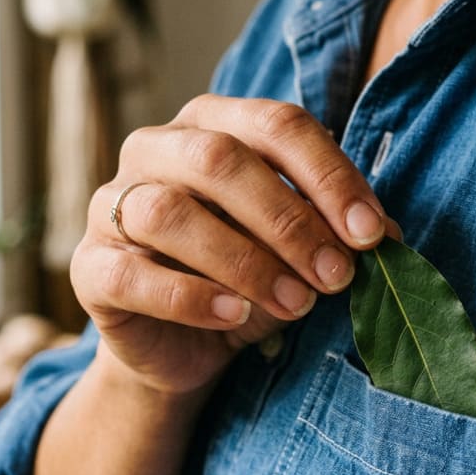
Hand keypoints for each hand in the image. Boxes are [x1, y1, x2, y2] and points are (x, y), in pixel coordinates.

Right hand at [72, 94, 397, 395]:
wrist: (184, 350)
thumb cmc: (247, 281)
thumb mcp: (299, 253)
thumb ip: (334, 233)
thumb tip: (386, 236)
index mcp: (213, 124)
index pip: (276, 125)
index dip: (329, 177)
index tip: (372, 235)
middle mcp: (155, 149)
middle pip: (220, 161)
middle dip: (290, 221)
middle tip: (337, 275)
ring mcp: (111, 205)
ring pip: (169, 213)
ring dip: (245, 261)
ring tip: (296, 303)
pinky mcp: (89, 267)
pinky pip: (131, 274)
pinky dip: (190, 297)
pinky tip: (235, 318)